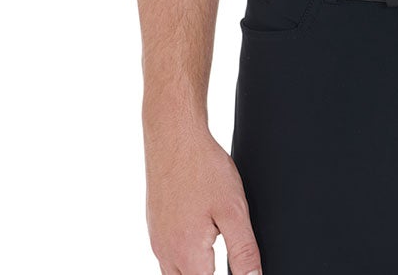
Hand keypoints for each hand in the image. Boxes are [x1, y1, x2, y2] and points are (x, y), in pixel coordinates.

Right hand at [145, 118, 261, 274]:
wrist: (175, 136)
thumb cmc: (203, 168)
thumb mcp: (234, 211)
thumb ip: (243, 251)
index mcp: (187, 255)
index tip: (238, 268)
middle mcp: (167, 253)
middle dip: (207, 273)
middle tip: (224, 259)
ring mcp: (157, 240)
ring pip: (173, 274)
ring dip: (195, 269)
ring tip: (213, 251)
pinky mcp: (155, 226)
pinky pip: (167, 255)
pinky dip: (184, 256)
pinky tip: (199, 238)